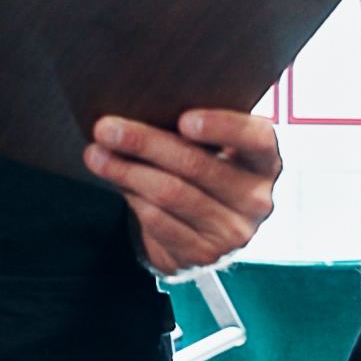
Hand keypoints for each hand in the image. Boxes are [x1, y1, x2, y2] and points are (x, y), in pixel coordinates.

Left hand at [85, 109, 281, 271]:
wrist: (204, 230)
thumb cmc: (204, 171)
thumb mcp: (212, 147)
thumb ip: (193, 128)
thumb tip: (137, 106)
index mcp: (264, 160)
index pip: (255, 138)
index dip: (222, 127)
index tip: (184, 119)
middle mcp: (256, 198)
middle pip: (197, 165)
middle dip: (145, 143)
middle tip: (107, 129)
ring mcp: (234, 231)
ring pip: (172, 194)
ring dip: (127, 172)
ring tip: (96, 155)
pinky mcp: (205, 254)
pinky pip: (160, 222)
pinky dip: (133, 199)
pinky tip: (116, 183)